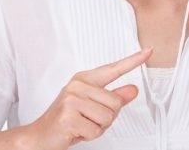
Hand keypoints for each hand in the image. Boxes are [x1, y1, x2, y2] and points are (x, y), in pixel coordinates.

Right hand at [26, 48, 152, 149]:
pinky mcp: (68, 116)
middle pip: (115, 103)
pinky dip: (89, 136)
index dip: (133, 61)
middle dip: (106, 118)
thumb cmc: (66, 120)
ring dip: (97, 128)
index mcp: (84, 79)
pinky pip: (96, 130)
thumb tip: (133, 90)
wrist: (39, 136)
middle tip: (87, 119)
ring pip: (107, 117)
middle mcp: (77, 86)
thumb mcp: (92, 107)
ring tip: (81, 124)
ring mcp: (71, 100)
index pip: (114, 69)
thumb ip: (113, 97)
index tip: (149, 51)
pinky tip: (75, 131)